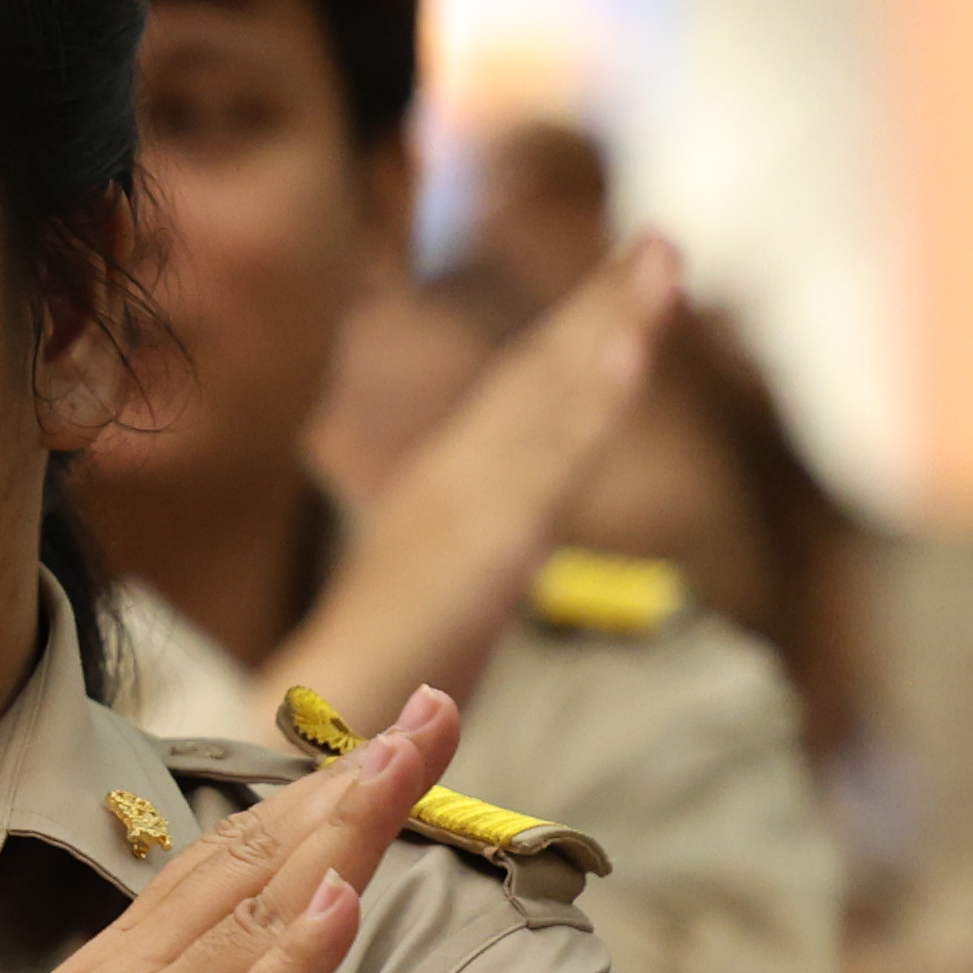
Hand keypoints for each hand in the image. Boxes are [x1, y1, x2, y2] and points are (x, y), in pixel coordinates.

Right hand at [0, 685, 447, 972]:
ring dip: (338, 837)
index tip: (383, 740)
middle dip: (347, 787)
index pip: (214, 873)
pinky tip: (341, 903)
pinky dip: (289, 963)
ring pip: (248, 926)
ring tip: (407, 755)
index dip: (303, 804)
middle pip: (246, 872)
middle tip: (432, 704)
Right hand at [264, 239, 677, 718]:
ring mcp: (463, 507)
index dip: (574, 332)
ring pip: (548, 400)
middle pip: (537, 376)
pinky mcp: (482, 545)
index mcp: (441, 492)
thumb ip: (475, 558)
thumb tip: (505, 544)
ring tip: (658, 261)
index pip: (517, 395)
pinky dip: (593, 403)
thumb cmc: (373, 683)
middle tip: (660, 239)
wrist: (311, 733)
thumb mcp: (441, 603)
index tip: (627, 276)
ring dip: (607, 325)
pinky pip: (550, 462)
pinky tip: (629, 350)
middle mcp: (449, 480)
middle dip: (600, 304)